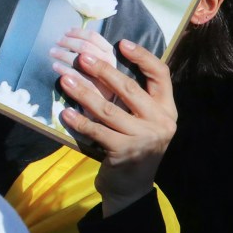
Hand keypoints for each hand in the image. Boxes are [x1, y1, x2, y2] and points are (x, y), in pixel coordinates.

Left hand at [55, 38, 177, 215]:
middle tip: (82, 58)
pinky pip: (96, 130)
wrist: (131, 188)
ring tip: (66, 79)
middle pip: (130, 88)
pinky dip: (78, 121)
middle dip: (103, 70)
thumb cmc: (133, 147)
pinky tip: (65, 112)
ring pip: (108, 109)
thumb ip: (134, 100)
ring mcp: (144, 138)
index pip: (161, 74)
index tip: (122, 43)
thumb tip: (103, 65)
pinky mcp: (124, 152)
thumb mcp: (142, 122)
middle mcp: (161, 122)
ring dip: (84, 93)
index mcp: (167, 109)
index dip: (143, 56)